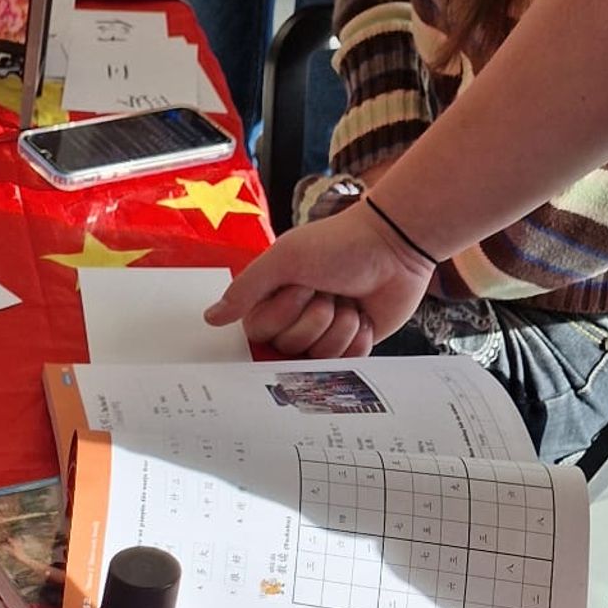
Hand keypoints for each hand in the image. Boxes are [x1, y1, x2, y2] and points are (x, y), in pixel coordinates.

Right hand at [205, 196, 433, 356]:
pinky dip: (358, 338)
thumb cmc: (340, 244)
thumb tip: (211, 317)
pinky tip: (364, 315)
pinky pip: (346, 363)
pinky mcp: (352, 346)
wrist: (395, 246)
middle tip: (329, 291)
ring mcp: (324, 335)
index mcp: (273, 299)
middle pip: (289, 349)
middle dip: (314, 319)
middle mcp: (295, 320)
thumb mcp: (284, 258)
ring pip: (319, 359)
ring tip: (350, 300)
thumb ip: (245, 289)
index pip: (260, 334)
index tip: (301, 287)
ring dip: (339, 326)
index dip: (282, 315)